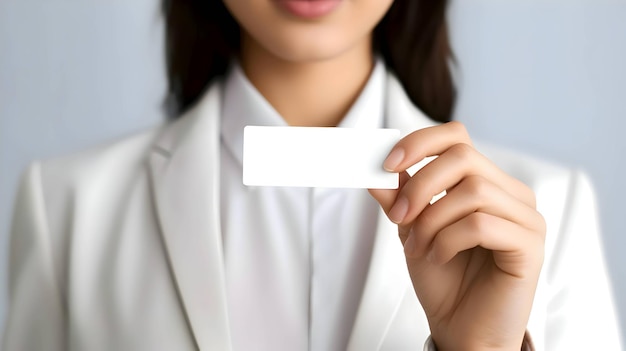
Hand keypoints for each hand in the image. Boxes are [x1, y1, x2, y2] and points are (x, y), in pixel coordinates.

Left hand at [369, 122, 545, 349]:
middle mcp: (510, 193)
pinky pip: (482, 224)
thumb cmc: (443, 279)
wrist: (461, 329)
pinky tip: (440, 256)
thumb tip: (375, 169)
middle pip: (464, 157)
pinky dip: (449, 240)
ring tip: (420, 247)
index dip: (420, 143)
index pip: (457, 137)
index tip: (387, 165)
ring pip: (473, 190)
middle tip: (398, 217)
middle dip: (420, 186)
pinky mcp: (530, 245)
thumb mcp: (412, 230)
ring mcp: (526, 218)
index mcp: (484, 182)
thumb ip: (399, 197)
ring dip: (433, 220)